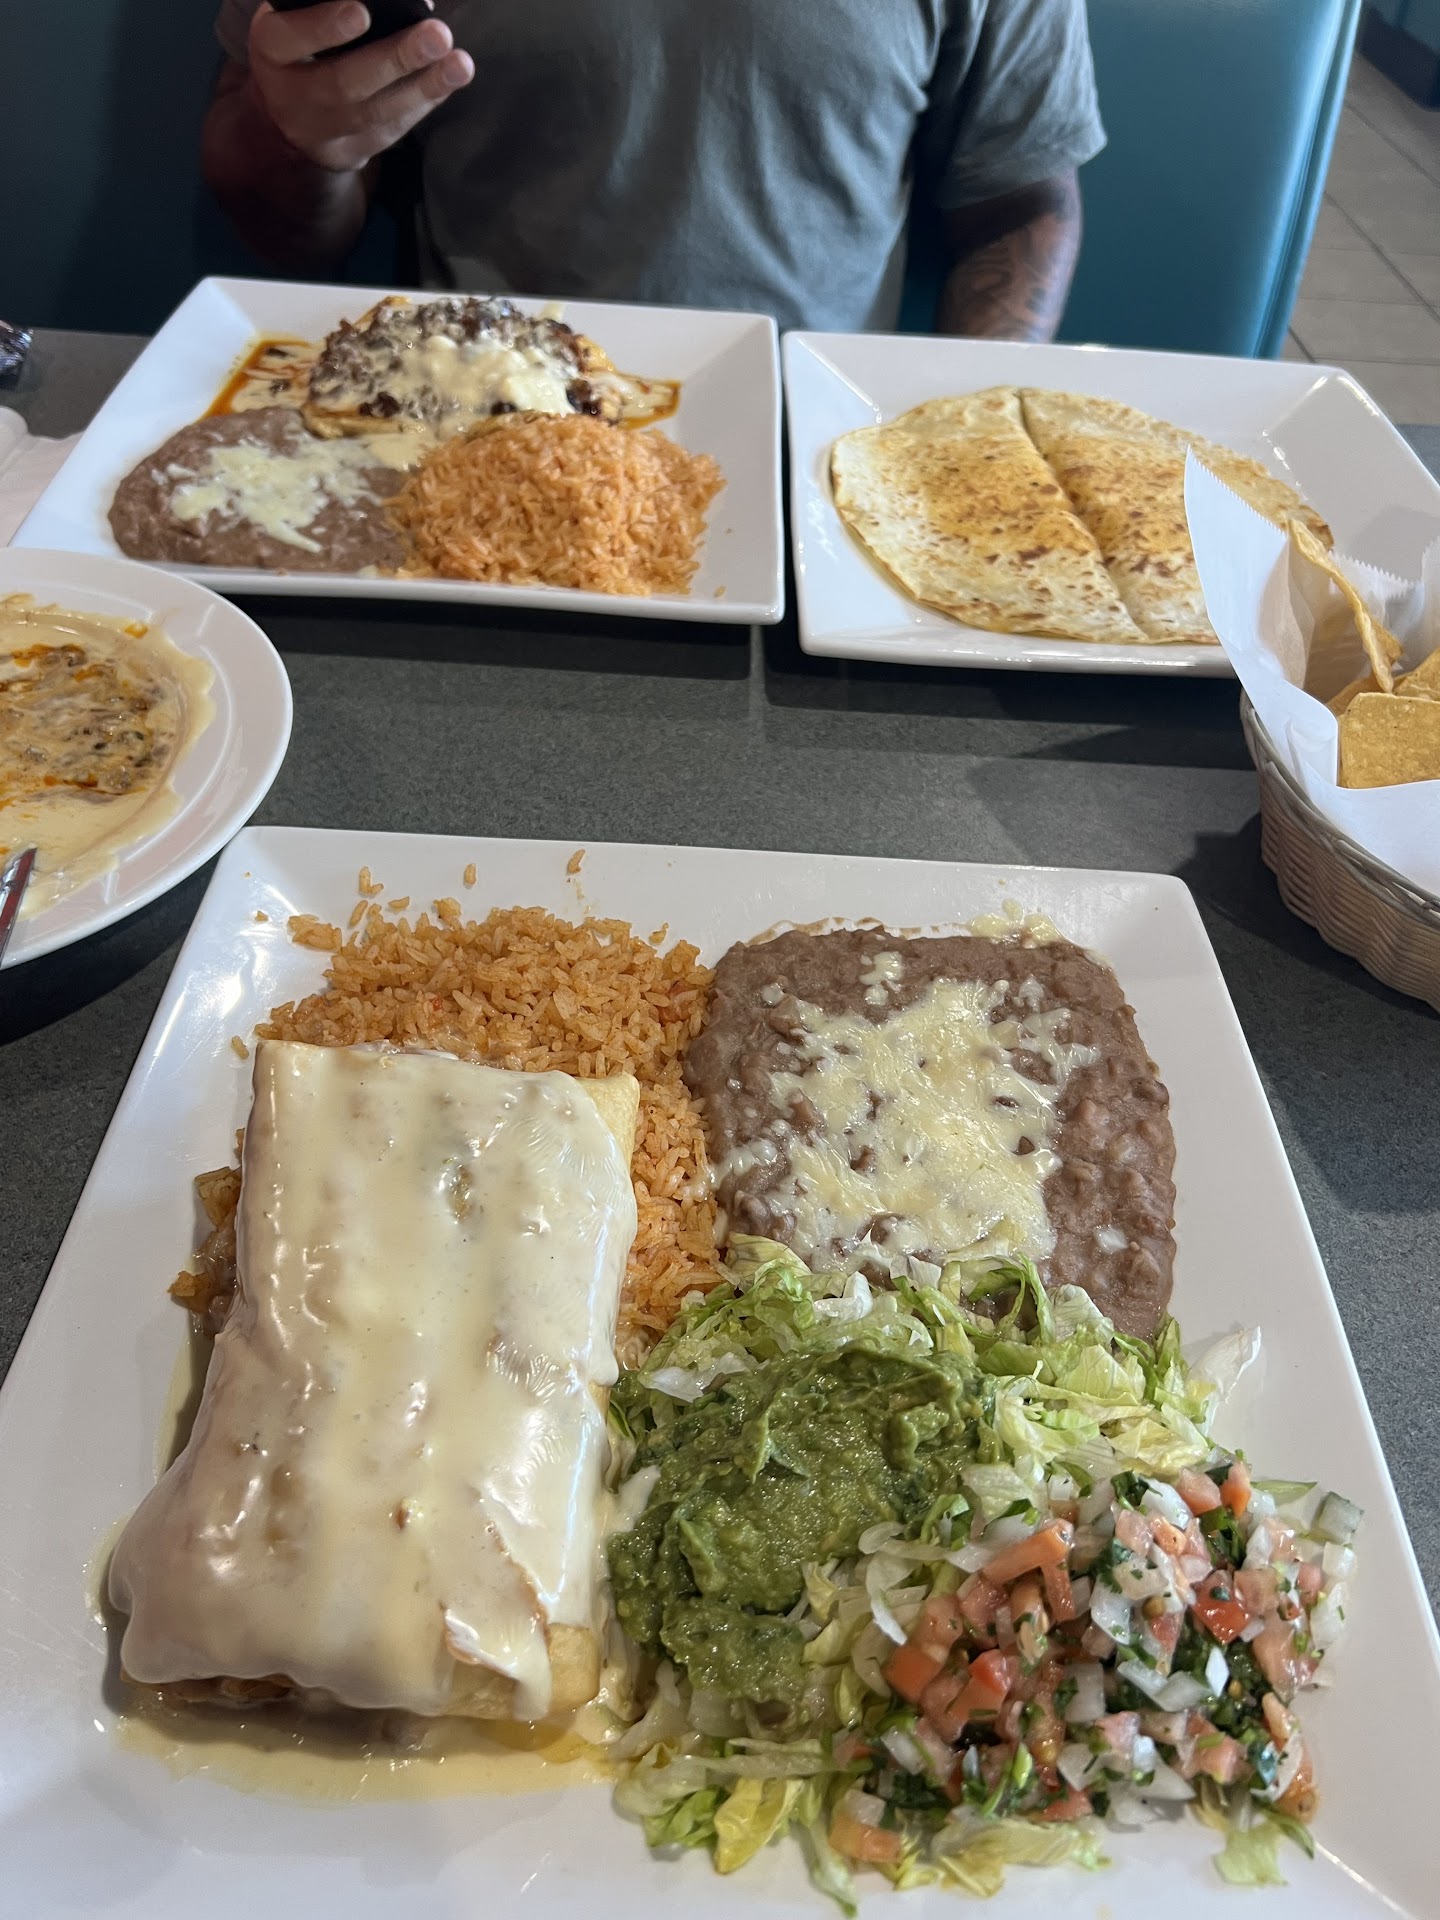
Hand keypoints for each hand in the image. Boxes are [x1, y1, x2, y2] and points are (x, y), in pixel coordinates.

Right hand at [247, 1, 474, 173]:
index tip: (361, 11)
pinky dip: (424, 101)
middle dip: (395, 58)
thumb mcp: (295, 20)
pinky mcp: (353, 152)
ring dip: (424, 86)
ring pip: (376, 113)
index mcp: (271, 51)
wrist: (290, 113)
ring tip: (460, 63)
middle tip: (437, 34)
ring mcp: (323, 132)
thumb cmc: (301, 46)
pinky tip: (450, 79)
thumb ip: (325, 5)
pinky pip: (393, 128)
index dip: (324, 27)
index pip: (289, 38)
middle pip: (344, 82)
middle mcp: (292, 97)